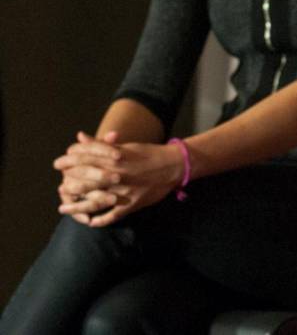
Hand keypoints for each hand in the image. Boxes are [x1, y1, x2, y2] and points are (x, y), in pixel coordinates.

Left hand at [57, 138, 182, 226]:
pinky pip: (113, 215)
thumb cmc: (149, 153)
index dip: (68, 162)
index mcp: (115, 158)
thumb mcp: (126, 147)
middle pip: (85, 181)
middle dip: (69, 184)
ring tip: (64, 208)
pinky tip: (91, 222)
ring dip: (77, 207)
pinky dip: (101, 220)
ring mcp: (124, 191)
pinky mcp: (133, 203)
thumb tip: (80, 137)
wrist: (175, 165)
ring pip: (95, 201)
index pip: (85, 159)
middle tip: (60, 188)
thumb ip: (101, 145)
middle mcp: (117, 175)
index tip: (58, 164)